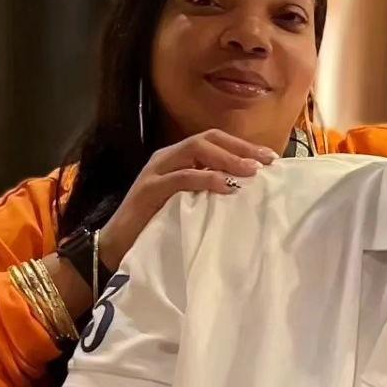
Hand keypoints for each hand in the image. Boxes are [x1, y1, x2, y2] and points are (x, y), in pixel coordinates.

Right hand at [99, 130, 277, 271]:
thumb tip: (244, 191)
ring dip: (227, 159)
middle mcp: (166, 158)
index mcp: (176, 159)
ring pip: (195, 150)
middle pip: (208, 139)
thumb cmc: (154, 229)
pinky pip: (182, 177)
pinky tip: (225, 186)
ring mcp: (156, 171)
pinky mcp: (149, 189)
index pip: (213, 141)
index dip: (242, 146)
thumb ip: (207, 194)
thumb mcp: (187, 206)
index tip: (270, 159)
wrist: (116, 248)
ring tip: (251, 172)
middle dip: (240, 148)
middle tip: (267, 162)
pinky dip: (206, 178)